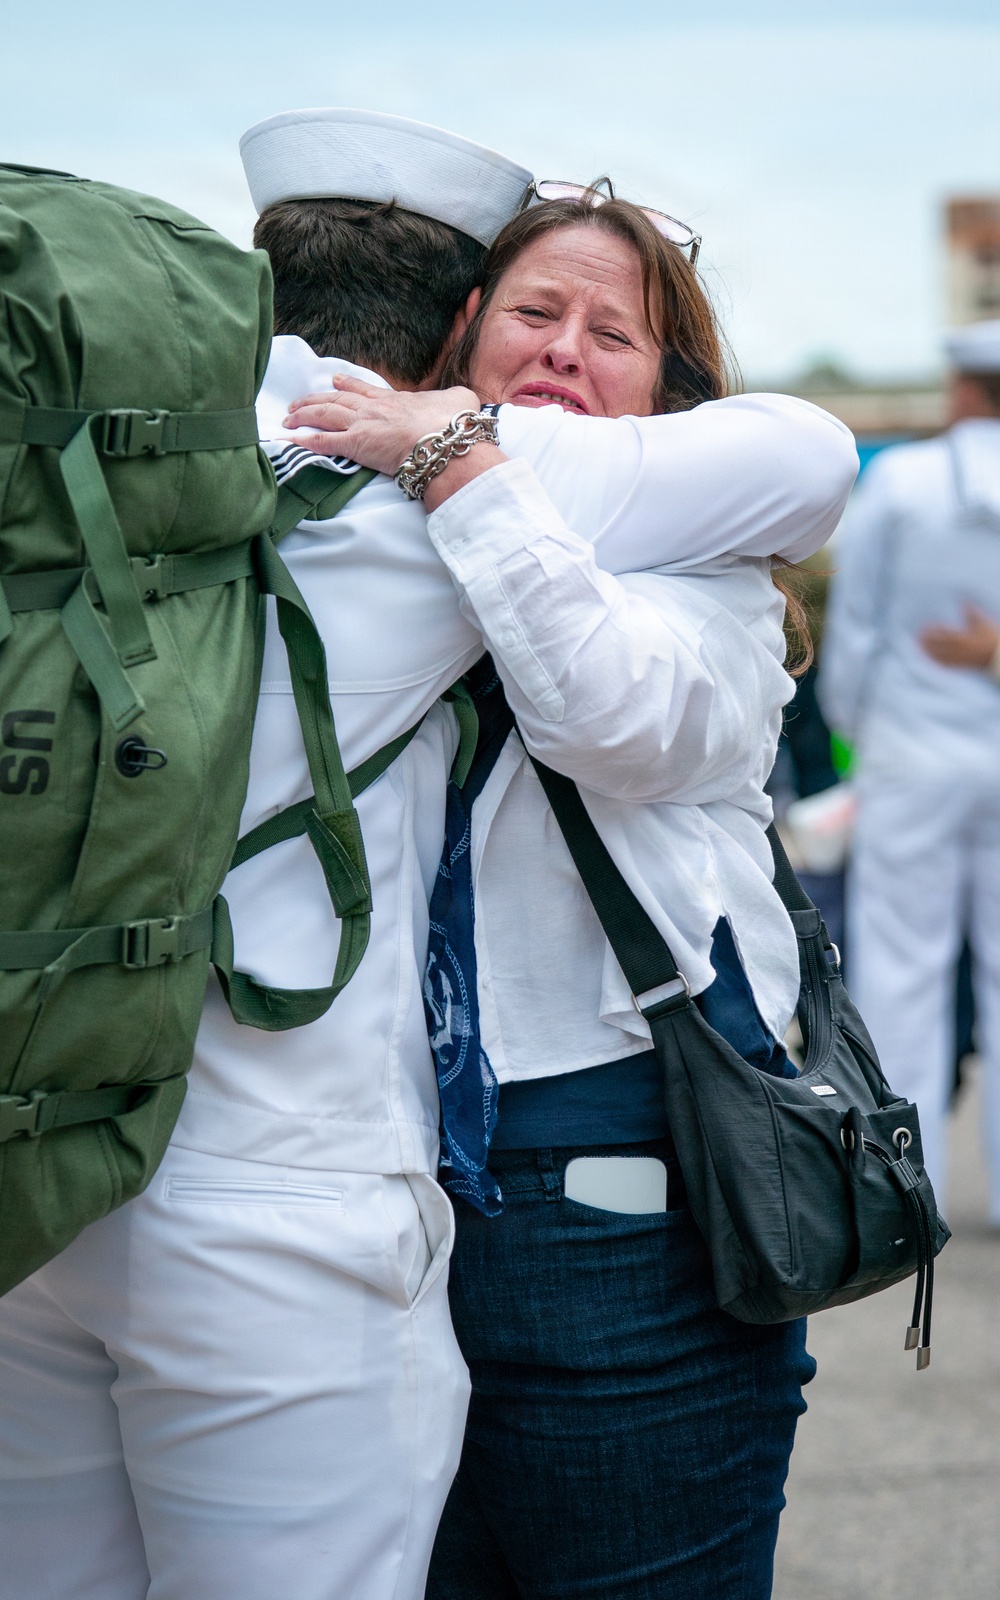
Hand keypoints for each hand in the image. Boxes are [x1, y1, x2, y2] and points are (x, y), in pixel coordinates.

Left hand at [283, 374, 481, 476]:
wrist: (445, 439)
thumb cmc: (454, 423)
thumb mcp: (459, 400)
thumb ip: (455, 397)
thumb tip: (463, 398)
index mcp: (396, 399)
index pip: (365, 391)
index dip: (347, 387)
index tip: (335, 383)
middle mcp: (374, 409)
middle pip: (336, 401)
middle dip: (314, 401)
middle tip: (298, 403)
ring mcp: (362, 425)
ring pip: (324, 415)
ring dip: (304, 415)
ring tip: (289, 417)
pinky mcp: (355, 444)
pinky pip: (322, 441)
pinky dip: (304, 439)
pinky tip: (289, 439)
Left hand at [920, 605, 999, 669]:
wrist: (998, 655)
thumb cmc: (992, 637)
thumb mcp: (983, 623)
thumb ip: (972, 613)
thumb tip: (964, 601)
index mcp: (966, 638)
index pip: (947, 634)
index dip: (935, 631)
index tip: (925, 627)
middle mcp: (961, 650)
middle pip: (941, 646)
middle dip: (929, 642)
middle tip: (917, 637)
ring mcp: (961, 658)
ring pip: (942, 656)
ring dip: (930, 652)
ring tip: (919, 647)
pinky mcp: (962, 665)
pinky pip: (948, 665)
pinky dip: (938, 662)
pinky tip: (930, 659)